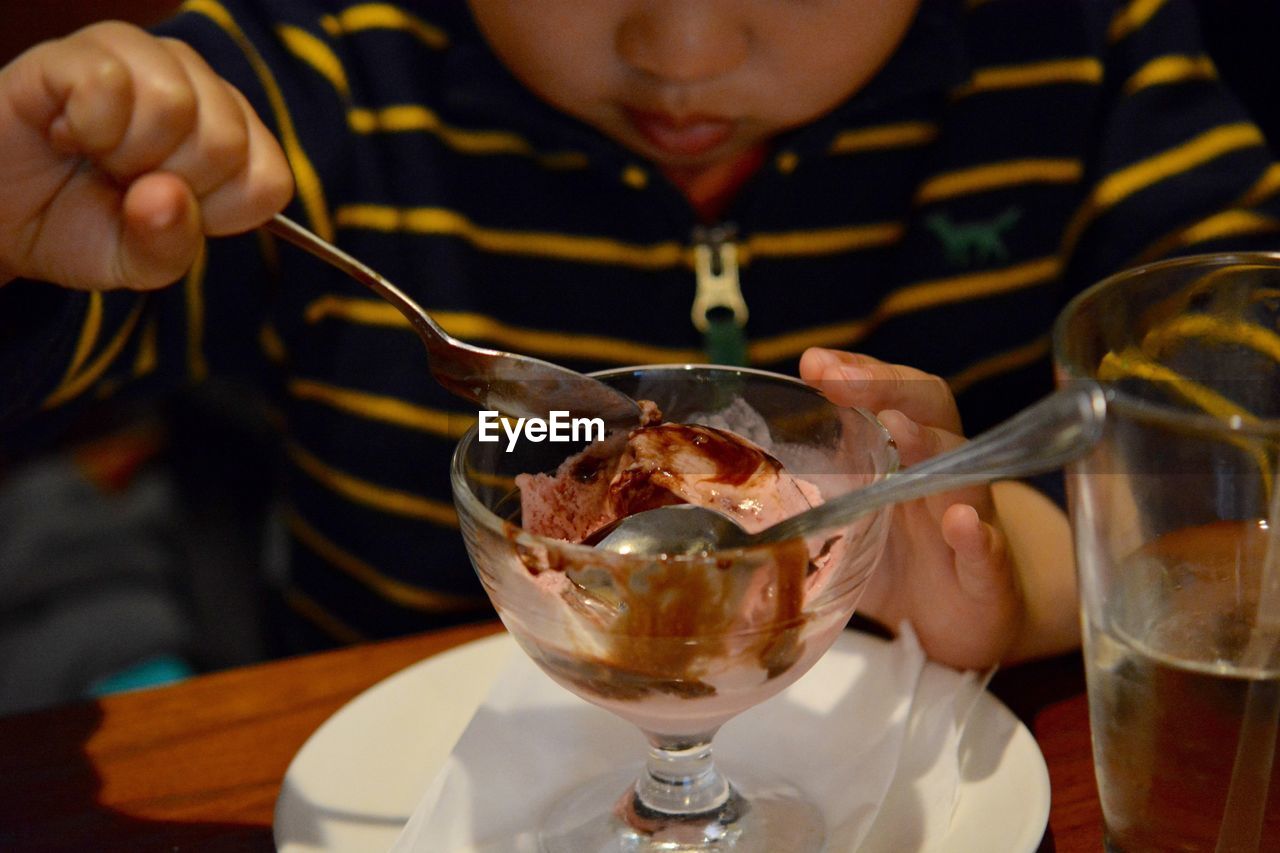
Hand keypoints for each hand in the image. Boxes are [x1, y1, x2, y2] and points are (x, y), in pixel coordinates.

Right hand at [0, 21, 292, 290]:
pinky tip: (65, 132)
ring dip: (125, 154)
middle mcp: (198, 90)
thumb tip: (169, 194)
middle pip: (226, 142)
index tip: (170, 214)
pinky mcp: (78, 52)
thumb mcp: (136, 261)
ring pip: (175, 104)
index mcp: (231, 140)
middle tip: (122, 183)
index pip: (269, 180)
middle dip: (167, 184)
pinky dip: (83, 127)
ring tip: (96, 156)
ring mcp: (141, 61)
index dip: (217, 214)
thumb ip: (171, 246)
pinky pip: (109, 81)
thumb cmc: (76, 226)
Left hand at [799, 347, 1024, 669]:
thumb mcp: (848, 522)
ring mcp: (972, 522)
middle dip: (886, 387)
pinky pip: (987, 549)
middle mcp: (942, 476)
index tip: (814, 363)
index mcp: (907, 456)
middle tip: (837, 378)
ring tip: (897, 428)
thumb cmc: (897, 562)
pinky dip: (975, 535)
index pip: (894, 394)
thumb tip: (726, 489)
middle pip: (930, 412)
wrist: (960, 624)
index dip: (860, 373)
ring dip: (929, 446)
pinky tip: (960, 522)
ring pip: (961, 472)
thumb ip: (807, 498)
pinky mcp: (987, 577)